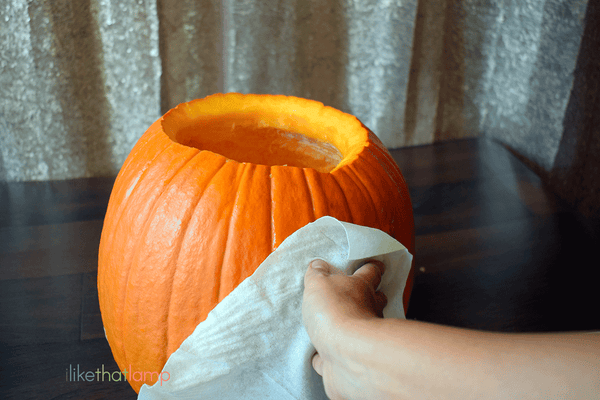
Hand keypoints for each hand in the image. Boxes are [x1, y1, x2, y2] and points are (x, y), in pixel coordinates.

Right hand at [302, 259, 387, 399]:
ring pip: (360, 329)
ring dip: (349, 327)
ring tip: (331, 326)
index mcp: (361, 288)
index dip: (372, 267)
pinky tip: (318, 356)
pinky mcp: (351, 362)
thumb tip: (318, 264)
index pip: (371, 272)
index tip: (376, 265)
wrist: (347, 354)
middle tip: (359, 294)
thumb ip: (318, 274)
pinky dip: (327, 357)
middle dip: (370, 297)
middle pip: (374, 300)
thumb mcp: (320, 283)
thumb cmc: (336, 311)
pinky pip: (339, 358)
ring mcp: (362, 339)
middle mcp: (368, 312)